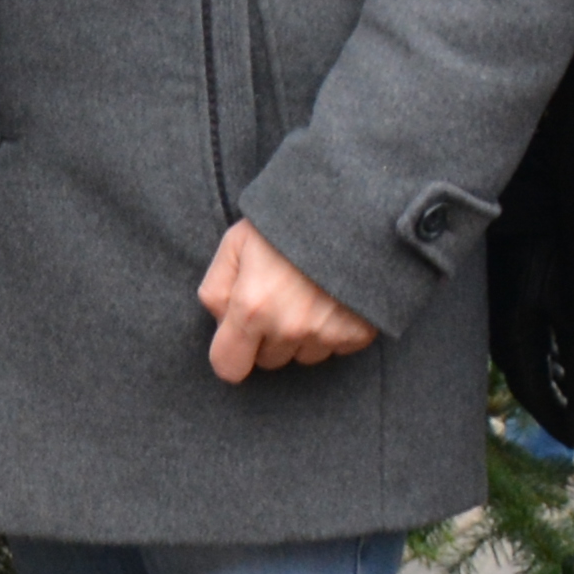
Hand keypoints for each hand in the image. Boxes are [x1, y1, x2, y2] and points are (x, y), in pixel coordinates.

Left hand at [198, 220, 375, 384]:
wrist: (353, 207)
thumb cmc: (288, 221)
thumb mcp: (235, 243)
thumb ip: (215, 289)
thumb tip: (221, 323)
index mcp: (251, 308)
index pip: (229, 367)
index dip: (230, 354)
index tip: (237, 340)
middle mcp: (289, 329)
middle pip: (268, 360)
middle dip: (267, 338)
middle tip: (279, 299)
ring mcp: (327, 333)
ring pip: (303, 356)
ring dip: (302, 336)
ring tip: (309, 294)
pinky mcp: (359, 333)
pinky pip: (337, 349)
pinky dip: (335, 330)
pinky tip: (334, 299)